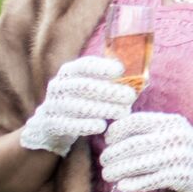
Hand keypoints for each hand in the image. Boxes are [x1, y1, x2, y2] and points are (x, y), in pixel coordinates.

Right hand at [16, 55, 133, 155]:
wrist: (51, 124)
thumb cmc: (81, 101)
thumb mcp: (91, 86)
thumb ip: (110, 82)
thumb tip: (140, 79)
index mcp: (68, 72)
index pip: (83, 65)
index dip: (101, 67)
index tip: (120, 70)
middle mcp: (58, 86)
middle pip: (83, 86)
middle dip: (108, 91)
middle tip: (130, 96)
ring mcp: (53, 105)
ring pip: (77, 106)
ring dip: (102, 108)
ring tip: (123, 112)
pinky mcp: (51, 123)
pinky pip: (69, 124)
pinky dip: (86, 125)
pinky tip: (102, 126)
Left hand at [98, 111, 192, 191]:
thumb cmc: (190, 153)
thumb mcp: (176, 134)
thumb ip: (153, 132)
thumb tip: (117, 136)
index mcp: (171, 122)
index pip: (135, 121)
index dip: (116, 130)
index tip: (108, 140)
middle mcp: (174, 136)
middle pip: (133, 144)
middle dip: (113, 154)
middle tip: (104, 162)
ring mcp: (178, 156)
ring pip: (138, 163)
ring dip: (118, 170)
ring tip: (108, 175)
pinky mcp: (180, 175)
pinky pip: (150, 180)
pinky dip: (133, 183)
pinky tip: (123, 186)